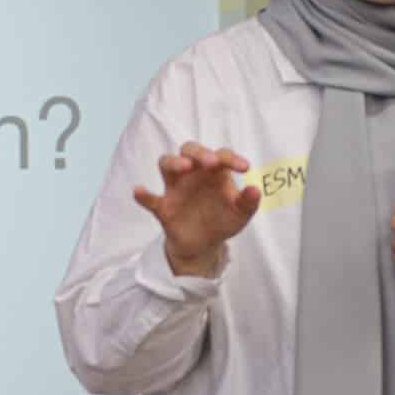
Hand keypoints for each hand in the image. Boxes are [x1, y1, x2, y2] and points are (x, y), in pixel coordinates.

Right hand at [131, 142, 261, 278]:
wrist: (205, 244)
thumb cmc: (223, 220)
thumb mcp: (241, 213)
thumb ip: (248, 202)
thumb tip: (255, 189)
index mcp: (215, 171)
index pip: (221, 155)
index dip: (232, 158)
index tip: (244, 169)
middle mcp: (193, 173)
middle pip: (190, 150)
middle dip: (199, 153)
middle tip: (210, 163)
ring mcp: (176, 187)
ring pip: (166, 163)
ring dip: (174, 163)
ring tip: (184, 168)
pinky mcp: (163, 207)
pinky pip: (151, 199)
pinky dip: (144, 195)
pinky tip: (139, 191)